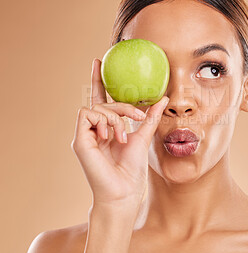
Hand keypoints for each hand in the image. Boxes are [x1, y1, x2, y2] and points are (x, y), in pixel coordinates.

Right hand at [71, 58, 168, 207]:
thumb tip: (163, 97)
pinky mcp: (79, 140)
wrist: (124, 192)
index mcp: (107, 128)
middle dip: (121, 105)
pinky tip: (110, 136)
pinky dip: (103, 121)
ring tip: (123, 136)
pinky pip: (87, 114)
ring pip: (97, 107)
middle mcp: (94, 129)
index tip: (99, 61)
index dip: (98, 80)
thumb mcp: (144, 137)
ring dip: (115, 118)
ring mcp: (85, 135)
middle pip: (102, 101)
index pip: (101, 99)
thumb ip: (150, 117)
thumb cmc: (132, 170)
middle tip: (136, 118)